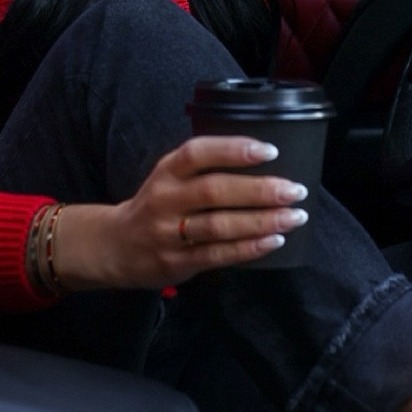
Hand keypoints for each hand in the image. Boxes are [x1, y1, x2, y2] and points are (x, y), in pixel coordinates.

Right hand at [50, 135, 308, 291]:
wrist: (116, 246)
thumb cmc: (157, 205)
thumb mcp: (169, 178)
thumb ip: (204, 169)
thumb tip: (263, 162)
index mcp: (166, 171)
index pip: (198, 153)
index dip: (234, 149)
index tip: (270, 150)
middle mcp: (165, 199)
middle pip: (215, 191)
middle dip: (260, 190)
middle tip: (295, 190)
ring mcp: (169, 233)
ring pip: (219, 225)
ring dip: (262, 221)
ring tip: (294, 217)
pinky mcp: (177, 262)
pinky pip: (218, 254)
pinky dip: (249, 248)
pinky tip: (274, 241)